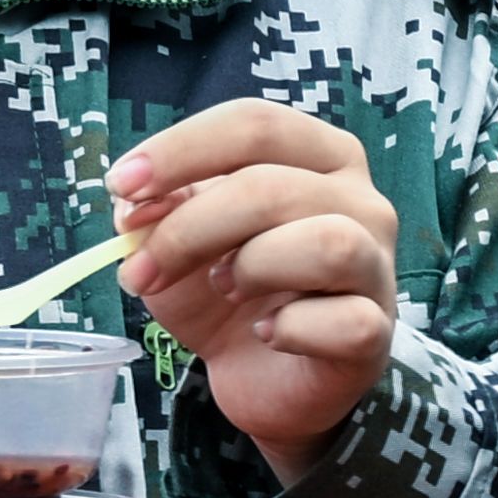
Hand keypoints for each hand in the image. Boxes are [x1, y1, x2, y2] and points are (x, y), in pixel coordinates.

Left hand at [116, 101, 400, 469]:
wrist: (263, 374)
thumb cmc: (229, 289)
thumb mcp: (180, 240)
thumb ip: (163, 208)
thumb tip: (135, 201)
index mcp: (318, 156)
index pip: (255, 124)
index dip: (181, 150)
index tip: (120, 186)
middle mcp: (360, 200)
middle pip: (271, 186)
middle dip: (188, 228)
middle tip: (140, 270)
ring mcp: (376, 266)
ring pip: (326, 242)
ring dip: (251, 267)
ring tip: (223, 289)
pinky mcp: (376, 331)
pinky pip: (346, 322)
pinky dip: (291, 329)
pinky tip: (266, 333)